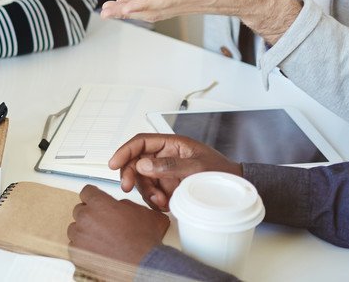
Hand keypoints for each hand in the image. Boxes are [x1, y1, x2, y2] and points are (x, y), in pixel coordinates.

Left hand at [67, 185, 169, 278]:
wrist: (145, 264)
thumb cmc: (144, 239)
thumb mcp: (140, 210)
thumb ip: (123, 204)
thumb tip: (118, 206)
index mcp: (99, 202)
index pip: (87, 192)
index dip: (94, 196)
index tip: (96, 201)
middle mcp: (86, 217)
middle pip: (80, 210)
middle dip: (90, 215)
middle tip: (103, 224)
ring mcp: (80, 235)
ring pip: (75, 228)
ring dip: (85, 231)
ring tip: (100, 239)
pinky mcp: (77, 253)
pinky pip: (75, 246)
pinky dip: (83, 248)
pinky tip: (96, 250)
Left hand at [100, 0, 302, 43]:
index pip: (165, 1)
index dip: (143, 4)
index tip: (124, 8)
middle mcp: (188, 2)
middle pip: (153, 9)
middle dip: (128, 11)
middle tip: (105, 12)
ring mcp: (186, 4)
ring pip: (154, 11)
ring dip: (131, 11)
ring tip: (109, 10)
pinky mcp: (186, 2)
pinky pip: (159, 8)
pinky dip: (142, 8)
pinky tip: (130, 7)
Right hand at [109, 133, 240, 211]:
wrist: (235, 192)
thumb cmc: (222, 173)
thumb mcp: (197, 167)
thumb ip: (170, 166)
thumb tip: (143, 165)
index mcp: (172, 144)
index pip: (141, 142)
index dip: (125, 150)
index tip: (114, 163)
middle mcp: (165, 157)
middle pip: (136, 162)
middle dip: (130, 174)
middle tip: (127, 187)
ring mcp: (166, 174)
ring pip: (142, 181)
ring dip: (146, 192)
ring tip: (161, 201)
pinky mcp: (168, 188)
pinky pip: (152, 194)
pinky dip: (154, 202)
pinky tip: (166, 205)